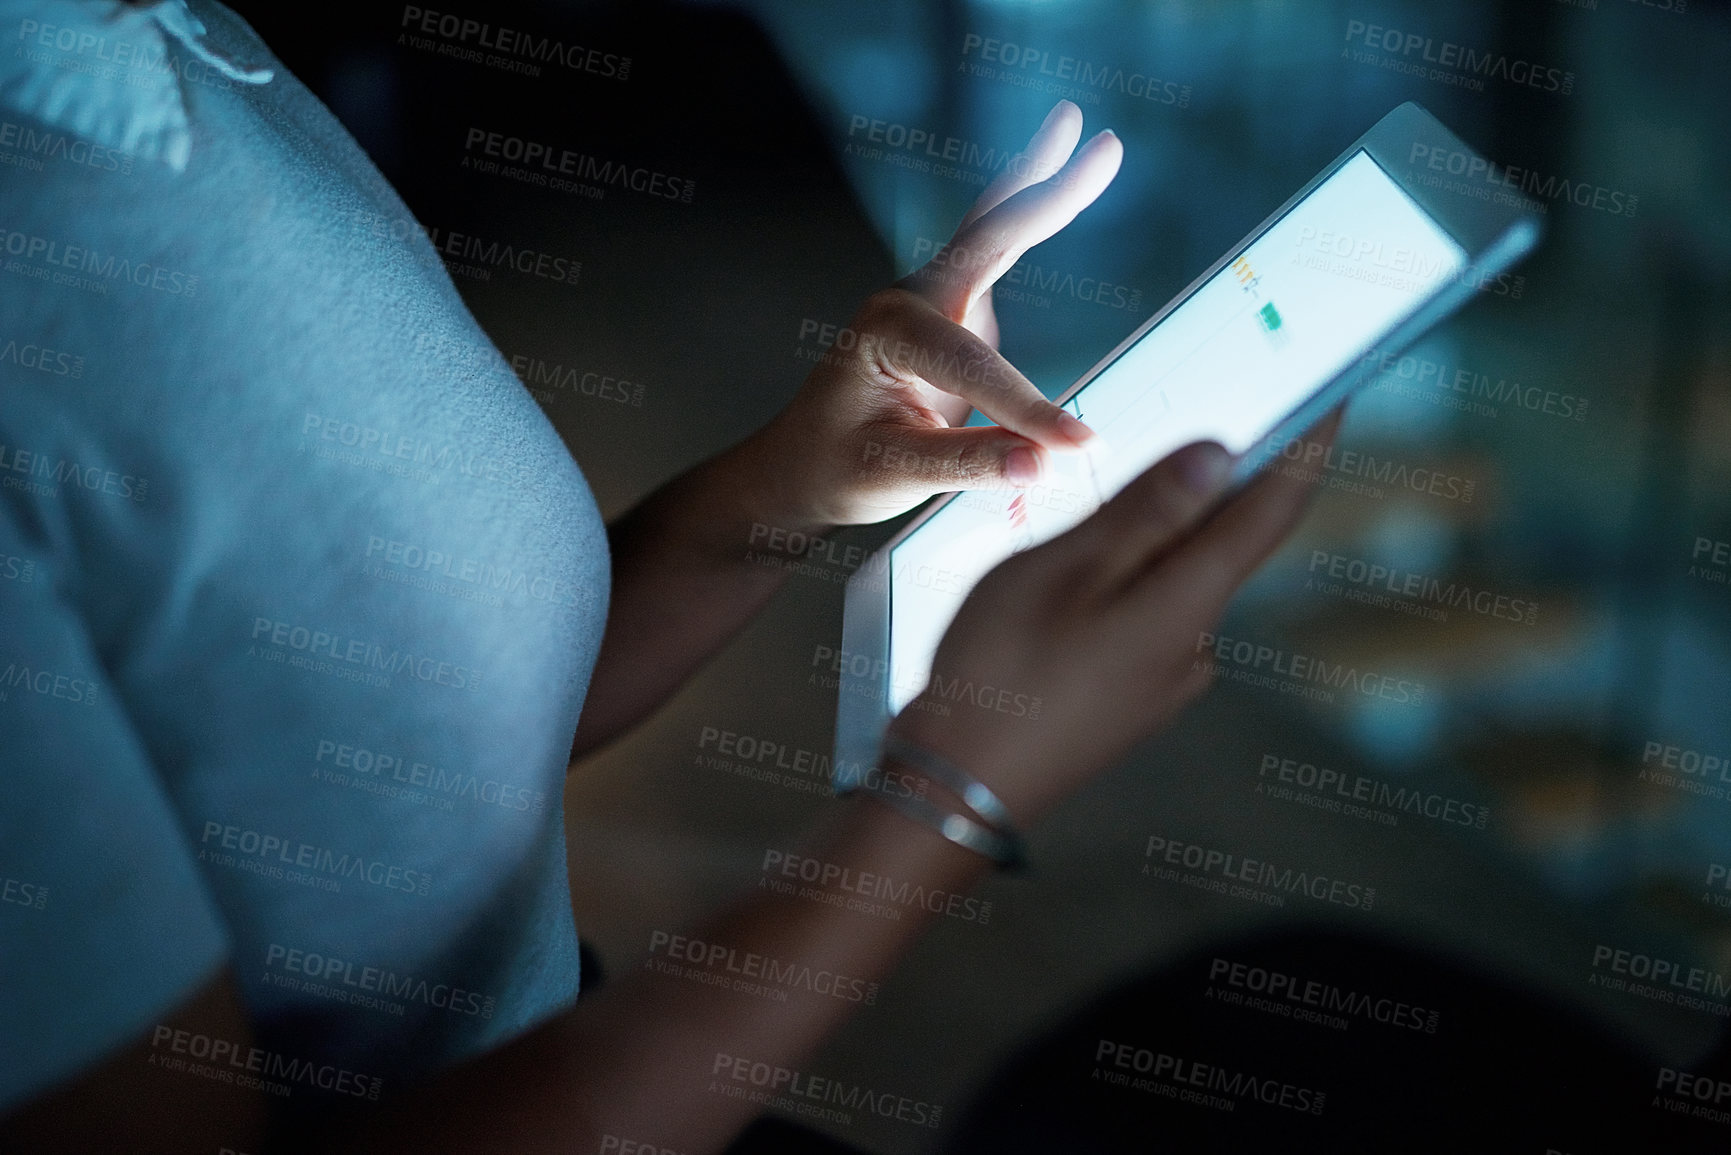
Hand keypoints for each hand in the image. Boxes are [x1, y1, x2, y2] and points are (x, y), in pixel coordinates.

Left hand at [745, 101, 1122, 528]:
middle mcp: (908, 299)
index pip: (974, 367)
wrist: (800, 464)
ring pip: (993, 228)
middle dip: (1052, 194)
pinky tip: (1052, 175)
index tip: (1081, 446)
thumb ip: (970, 466)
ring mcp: (932, 299)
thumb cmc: (835, 468)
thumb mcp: (894, 475)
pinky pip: (995, 250)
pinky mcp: (954, 313)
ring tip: (1074, 121)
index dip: (1030, 408)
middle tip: (1109, 144)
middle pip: (991, 237)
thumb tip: (1043, 464)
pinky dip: (1026, 211)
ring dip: (1040, 180)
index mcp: (886, 333)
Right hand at [888, 416, 1341, 826]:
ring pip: (1181, 580)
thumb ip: (1145, 512)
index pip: (1274, 508)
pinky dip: (1135, 576)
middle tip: (1214, 416)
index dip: (1309, 444)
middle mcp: (1194, 645)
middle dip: (1227, 481)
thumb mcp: (1064, 570)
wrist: (956, 790)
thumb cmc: (999, 674)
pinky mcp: (1132, 700)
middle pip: (1230, 542)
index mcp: (1186, 604)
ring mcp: (1165, 680)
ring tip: (1113, 497)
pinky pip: (1151, 615)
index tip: (1334, 390)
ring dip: (1165, 532)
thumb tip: (1220, 457)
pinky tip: (1081, 574)